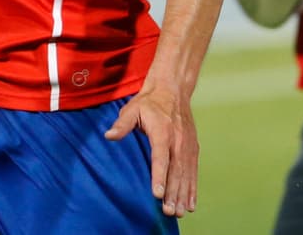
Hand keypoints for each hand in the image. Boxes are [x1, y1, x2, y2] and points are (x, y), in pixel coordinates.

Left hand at [103, 81, 198, 218]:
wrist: (173, 90)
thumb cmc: (149, 102)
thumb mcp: (133, 108)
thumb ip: (122, 124)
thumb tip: (109, 136)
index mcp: (162, 131)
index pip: (160, 157)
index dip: (159, 175)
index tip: (157, 193)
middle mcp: (177, 140)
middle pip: (176, 170)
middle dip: (173, 192)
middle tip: (168, 211)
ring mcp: (187, 145)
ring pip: (186, 174)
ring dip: (183, 194)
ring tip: (178, 212)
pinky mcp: (193, 148)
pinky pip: (193, 171)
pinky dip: (192, 188)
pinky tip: (190, 204)